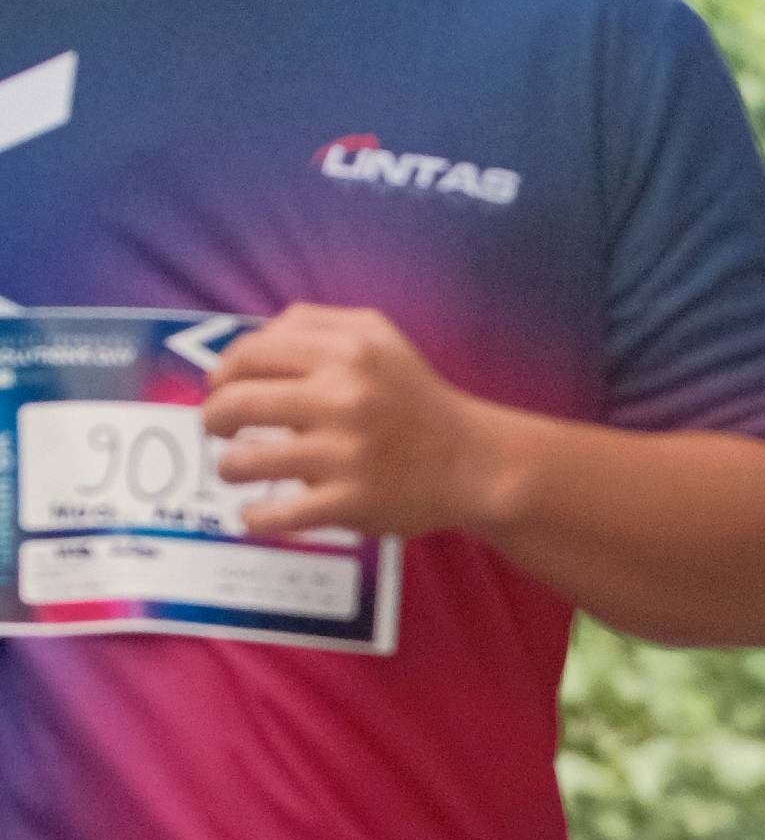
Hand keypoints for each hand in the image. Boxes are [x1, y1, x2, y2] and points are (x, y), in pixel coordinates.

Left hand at [202, 306, 498, 543]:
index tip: (221, 390)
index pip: (249, 354)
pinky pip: (279, 513)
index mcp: (345, 351)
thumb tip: (253, 339)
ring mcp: (346, 454)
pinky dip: (255, 516)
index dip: (222, 373)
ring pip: (246, 460)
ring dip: (228, 467)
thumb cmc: (417, 398)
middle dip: (213, 418)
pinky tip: (253, 513)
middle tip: (217, 429)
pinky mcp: (351, 503)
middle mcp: (343, 397)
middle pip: (237, 403)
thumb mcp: (378, 335)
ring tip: (235, 470)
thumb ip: (314, 323)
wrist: (474, 462)